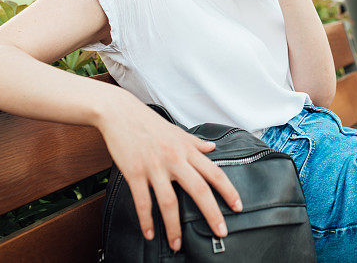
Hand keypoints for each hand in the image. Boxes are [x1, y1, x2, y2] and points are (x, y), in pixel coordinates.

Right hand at [96, 92, 242, 251]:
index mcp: (187, 150)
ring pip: (170, 203)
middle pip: (199, 190)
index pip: (215, 173)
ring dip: (174, 227)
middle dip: (212, 214)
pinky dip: (146, 220)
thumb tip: (213, 147)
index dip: (229, 191)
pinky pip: (143, 202)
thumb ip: (195, 142)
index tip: (238, 206)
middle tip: (220, 232)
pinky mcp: (134, 173)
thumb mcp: (177, 131)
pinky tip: (149, 234)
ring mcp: (154, 167)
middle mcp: (174, 159)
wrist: (119, 113)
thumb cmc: (148, 122)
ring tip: (178, 244)